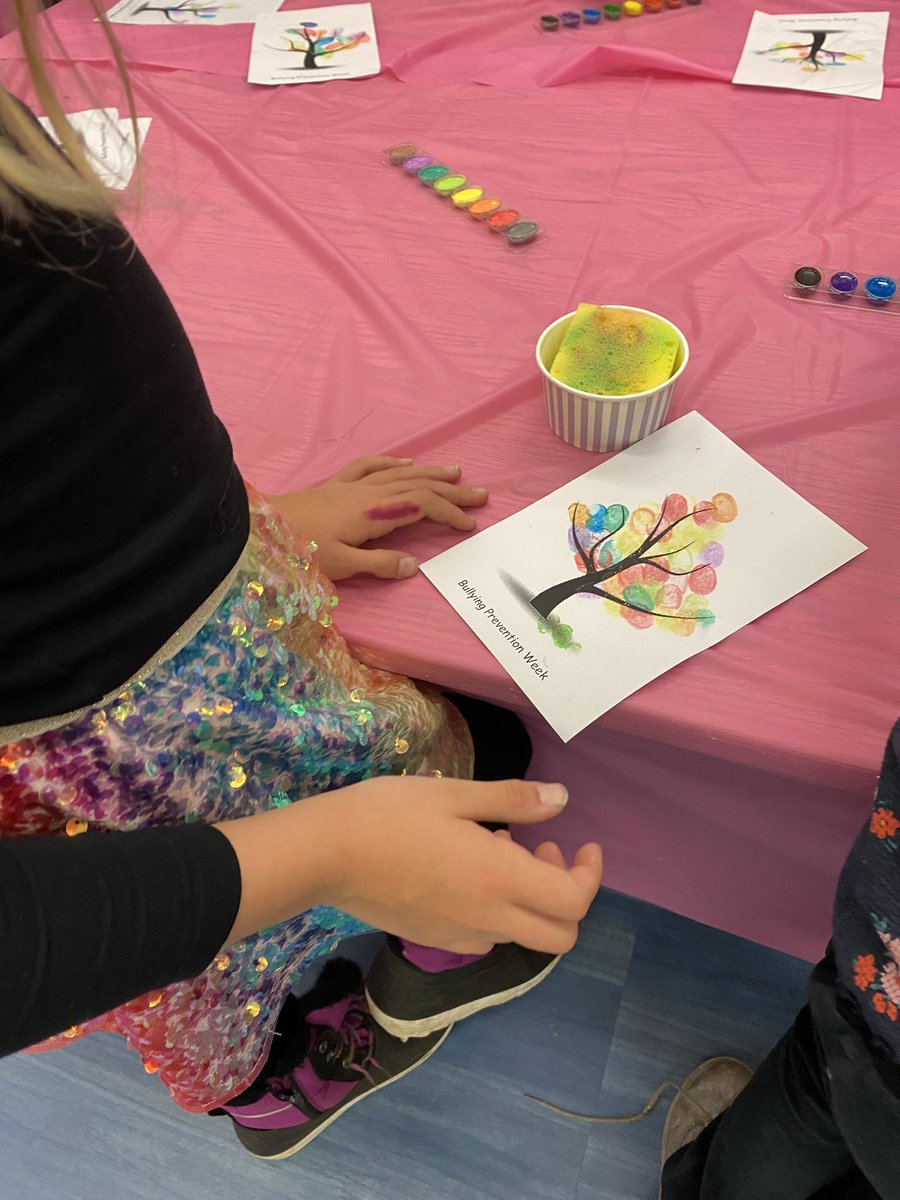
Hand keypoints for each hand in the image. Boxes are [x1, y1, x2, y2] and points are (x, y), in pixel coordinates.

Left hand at [262, 456, 487, 580]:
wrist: (259, 530)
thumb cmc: (299, 551)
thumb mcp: (341, 566)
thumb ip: (379, 565)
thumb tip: (414, 566)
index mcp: (373, 512)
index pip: (422, 505)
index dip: (449, 512)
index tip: (470, 524)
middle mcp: (367, 493)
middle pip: (418, 485)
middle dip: (451, 490)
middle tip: (480, 494)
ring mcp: (351, 486)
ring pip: (399, 473)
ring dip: (430, 473)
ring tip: (455, 472)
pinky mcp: (335, 485)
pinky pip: (370, 467)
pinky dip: (391, 462)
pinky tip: (404, 462)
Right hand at [313, 776, 603, 953]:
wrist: (326, 855)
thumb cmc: (389, 813)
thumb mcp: (455, 795)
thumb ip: (514, 801)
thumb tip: (562, 800)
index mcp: (500, 879)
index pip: (574, 902)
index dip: (589, 875)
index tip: (579, 844)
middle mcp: (488, 918)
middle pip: (560, 936)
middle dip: (567, 896)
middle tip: (541, 850)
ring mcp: (460, 935)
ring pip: (522, 935)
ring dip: (529, 899)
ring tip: (495, 849)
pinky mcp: (435, 940)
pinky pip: (487, 936)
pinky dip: (497, 910)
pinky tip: (466, 873)